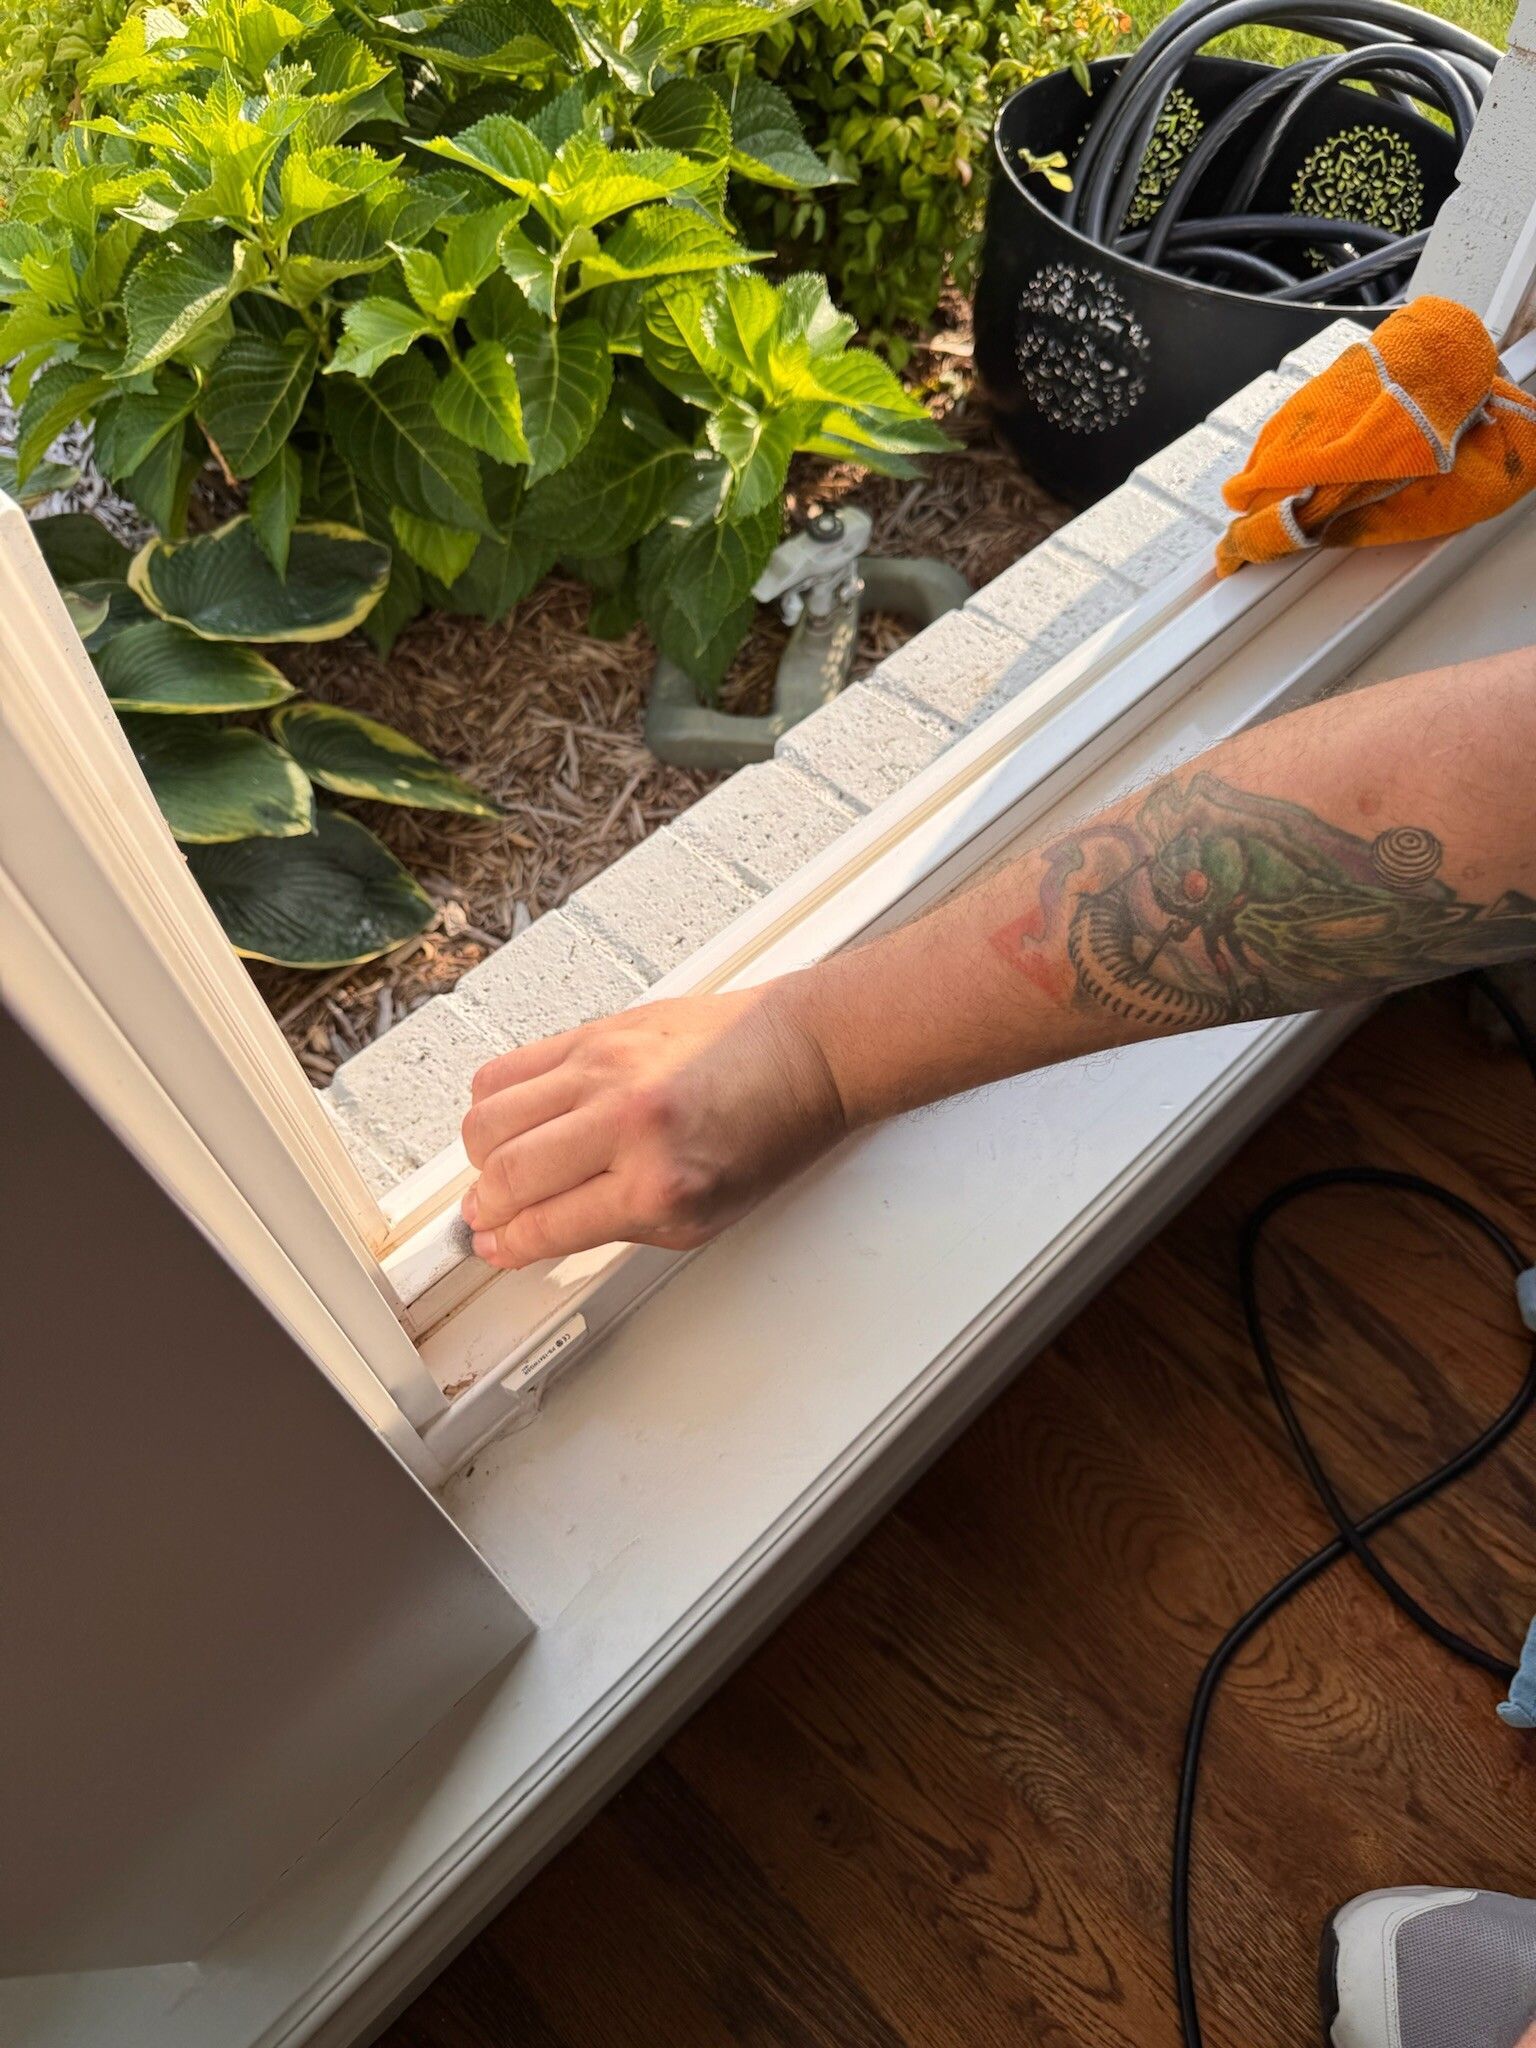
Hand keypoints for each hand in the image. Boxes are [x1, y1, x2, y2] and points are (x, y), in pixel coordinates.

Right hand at [459, 979, 847, 1268]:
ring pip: (491, 1117)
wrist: (806, 1054)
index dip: (506, 1245)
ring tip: (498, 1168)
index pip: (545, 1226)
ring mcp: (605, 1070)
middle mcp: (626, 1124)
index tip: (494, 1247)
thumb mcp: (702, 1217)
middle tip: (486, 1215)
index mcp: (658, 1186)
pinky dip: (493, 1100)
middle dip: (484, 1207)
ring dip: (480, 1156)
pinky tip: (510, 1119)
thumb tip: (541, 1231)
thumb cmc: (769, 1132)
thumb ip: (616, 1225)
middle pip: (506, 1174)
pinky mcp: (597, 1031)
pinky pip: (509, 1066)